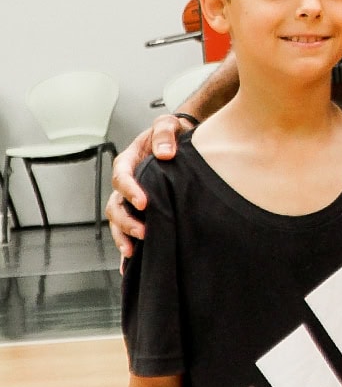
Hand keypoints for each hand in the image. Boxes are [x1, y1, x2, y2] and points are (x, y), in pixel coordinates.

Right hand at [106, 115, 185, 257]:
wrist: (180, 139)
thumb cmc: (171, 131)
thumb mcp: (168, 123)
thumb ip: (164, 133)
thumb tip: (164, 154)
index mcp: (128, 161)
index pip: (122, 177)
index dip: (130, 191)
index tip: (144, 203)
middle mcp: (126, 183)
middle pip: (116, 205)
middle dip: (126, 221)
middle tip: (143, 232)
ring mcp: (131, 198)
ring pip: (118, 220)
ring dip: (123, 236)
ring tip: (132, 252)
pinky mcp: (141, 209)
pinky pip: (130, 228)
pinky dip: (128, 244)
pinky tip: (130, 263)